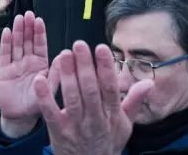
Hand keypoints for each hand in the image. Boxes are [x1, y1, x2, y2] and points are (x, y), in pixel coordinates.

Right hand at [0, 12, 58, 137]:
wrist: (20, 117)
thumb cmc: (38, 103)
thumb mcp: (50, 89)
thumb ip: (56, 73)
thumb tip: (64, 56)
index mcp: (41, 64)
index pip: (40, 45)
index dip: (39, 33)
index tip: (39, 20)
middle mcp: (28, 62)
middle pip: (28, 41)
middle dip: (28, 27)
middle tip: (28, 14)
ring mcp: (15, 65)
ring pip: (16, 44)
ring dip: (18, 31)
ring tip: (19, 18)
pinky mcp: (3, 71)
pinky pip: (4, 55)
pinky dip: (5, 43)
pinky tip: (7, 32)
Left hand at [34, 42, 153, 154]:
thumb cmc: (107, 142)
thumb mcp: (125, 125)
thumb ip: (134, 101)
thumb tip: (148, 83)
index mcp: (111, 115)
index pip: (110, 89)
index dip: (106, 68)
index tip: (101, 48)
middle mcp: (95, 120)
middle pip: (90, 90)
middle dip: (85, 66)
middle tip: (79, 44)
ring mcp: (76, 126)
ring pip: (72, 98)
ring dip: (67, 76)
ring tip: (64, 54)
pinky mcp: (58, 131)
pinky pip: (50, 112)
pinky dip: (44, 96)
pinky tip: (39, 80)